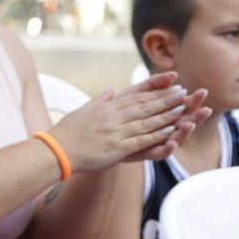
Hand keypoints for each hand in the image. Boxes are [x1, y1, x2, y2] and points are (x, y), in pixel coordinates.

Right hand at [49, 72, 209, 172]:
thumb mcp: (82, 111)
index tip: (169, 87)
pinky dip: (157, 136)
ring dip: (165, 116)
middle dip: (165, 100)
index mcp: (106, 108)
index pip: (135, 98)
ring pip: (146, 122)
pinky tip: (170, 132)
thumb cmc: (66, 133)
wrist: (56, 151)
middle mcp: (112, 118)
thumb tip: (111, 89)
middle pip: (144, 107)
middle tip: (183, 93)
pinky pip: (141, 140)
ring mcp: (115, 133)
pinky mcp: (117, 148)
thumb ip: (99, 100)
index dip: (154, 92)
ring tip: (182, 109)